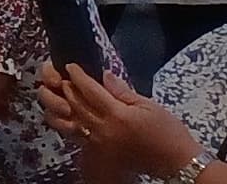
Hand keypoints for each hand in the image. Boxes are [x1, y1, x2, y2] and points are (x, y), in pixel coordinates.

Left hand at [40, 64, 200, 179]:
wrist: (175, 162)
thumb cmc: (168, 132)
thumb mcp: (149, 106)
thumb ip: (123, 91)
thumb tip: (104, 75)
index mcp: (117, 115)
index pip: (90, 90)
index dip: (78, 76)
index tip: (70, 65)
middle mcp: (103, 129)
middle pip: (74, 104)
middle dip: (62, 87)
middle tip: (55, 74)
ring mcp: (98, 143)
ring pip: (69, 122)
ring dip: (56, 106)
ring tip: (51, 93)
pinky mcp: (99, 152)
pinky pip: (75, 137)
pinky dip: (65, 124)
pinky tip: (61, 114)